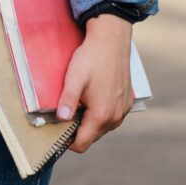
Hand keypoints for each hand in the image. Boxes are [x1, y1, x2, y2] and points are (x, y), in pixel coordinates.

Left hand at [56, 14, 133, 152]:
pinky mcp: (127, 102)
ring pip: (103, 127)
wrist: (112, 40)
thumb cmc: (92, 58)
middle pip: (92, 136)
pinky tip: (95, 95)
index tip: (58, 130)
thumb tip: (61, 119)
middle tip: (68, 110)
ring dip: (90, 120)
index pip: (82, 144)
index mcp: (101, 115)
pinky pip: (112, 116)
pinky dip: (102, 112)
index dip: (67, 141)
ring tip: (81, 101)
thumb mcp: (74, 78)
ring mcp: (123, 110)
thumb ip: (67, 100)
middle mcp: (115, 117)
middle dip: (78, 129)